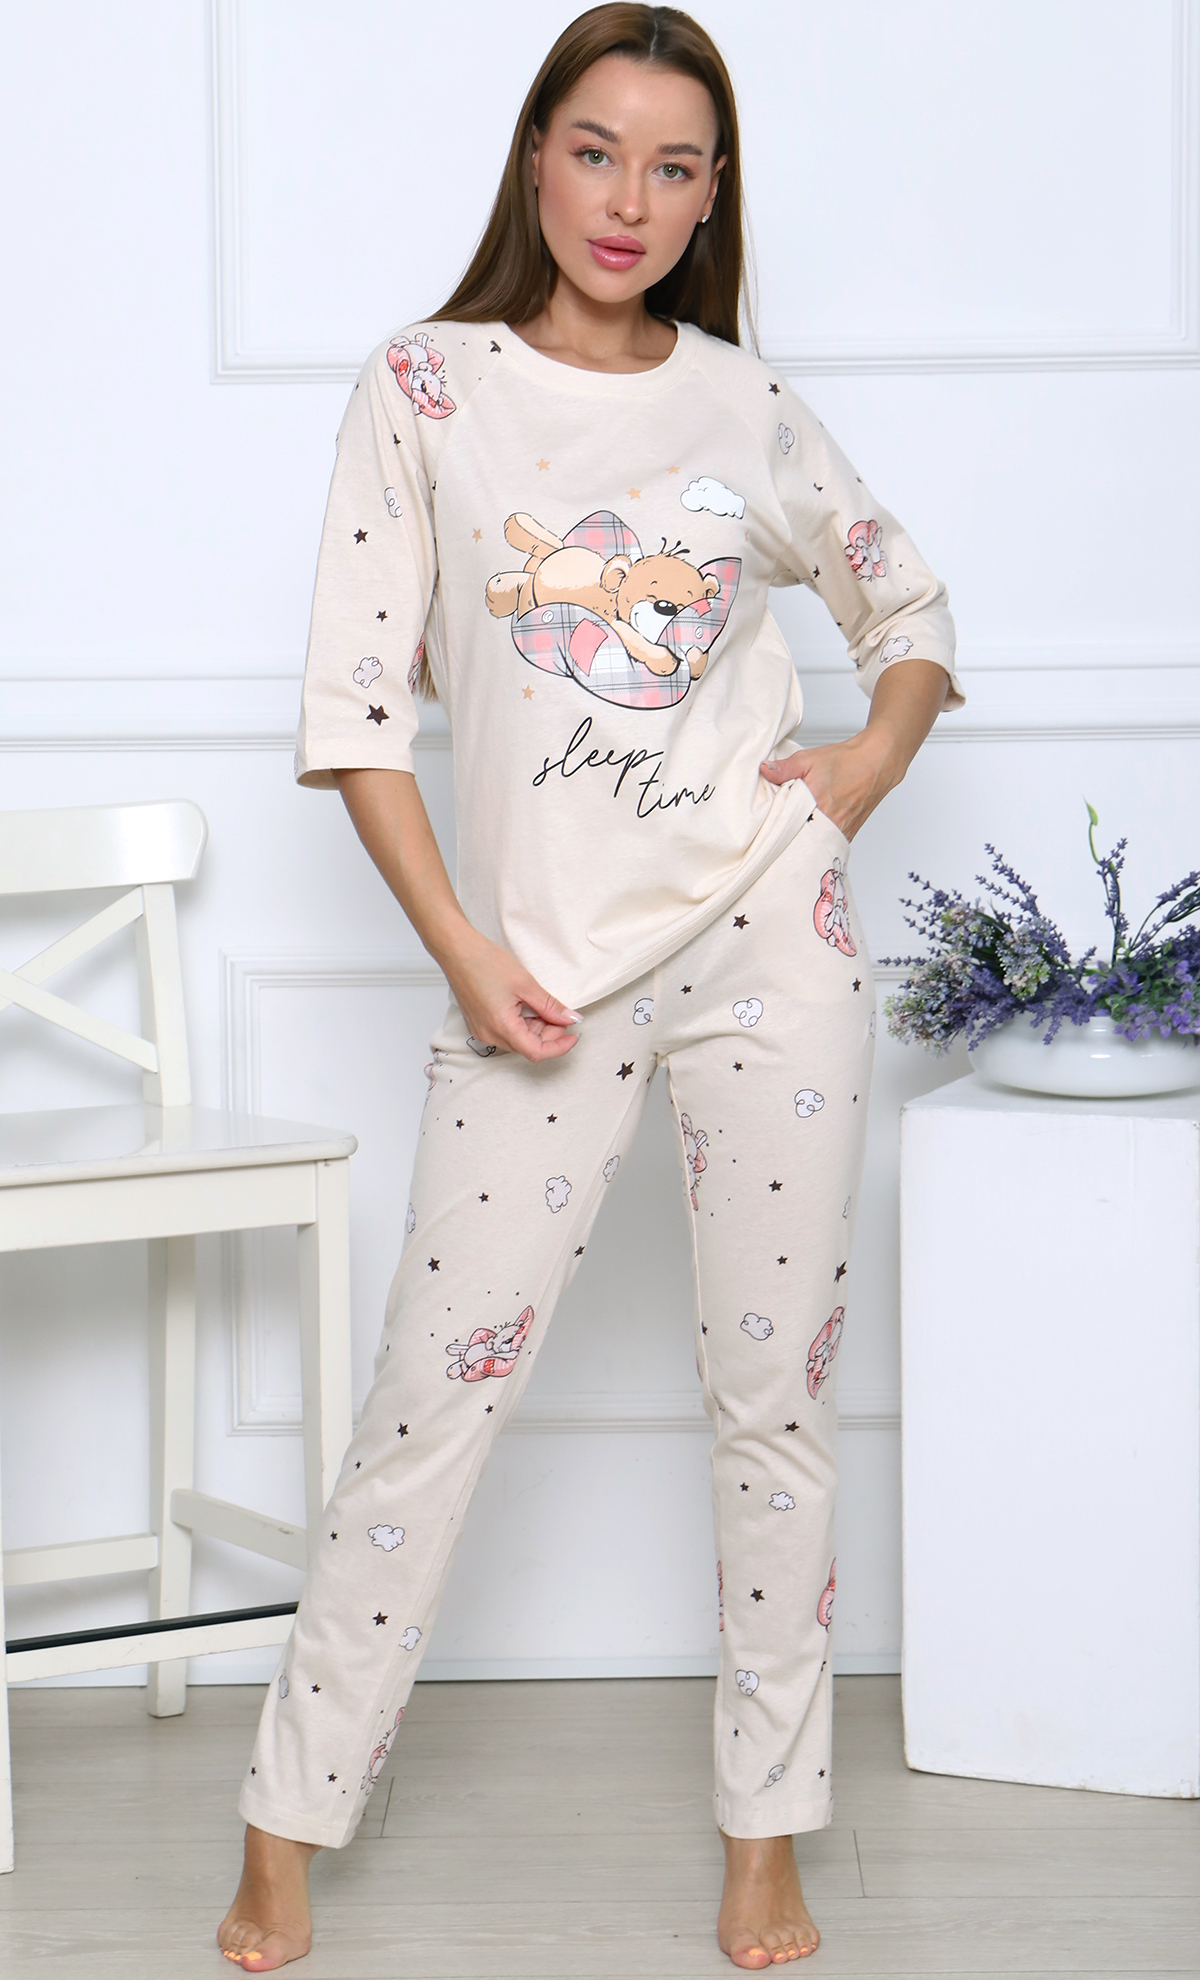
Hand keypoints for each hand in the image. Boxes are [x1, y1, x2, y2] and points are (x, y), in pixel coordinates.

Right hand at [441, 924, 580, 1063]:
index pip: (537, 1052)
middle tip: (562, 1014)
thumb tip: (570, 1018)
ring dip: (536, 1029)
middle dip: (550, 1035)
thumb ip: (550, 1006)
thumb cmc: (484, 962)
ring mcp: (482, 1031)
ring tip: (545, 1007)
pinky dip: (522, 1025)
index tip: (573, 1035)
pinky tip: (529, 1008)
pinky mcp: (479, 1024)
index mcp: (501, 1027)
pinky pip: (506, 1032)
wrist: (457, 950)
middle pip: (528, 1047)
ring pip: (518, 1040)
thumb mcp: (526, 984)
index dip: (559, 1047)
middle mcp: (489, 1035)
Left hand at [759, 657, 950, 839]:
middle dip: (788, 841)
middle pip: (802, 842)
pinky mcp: (849, 834)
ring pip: (816, 846)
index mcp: (818, 806)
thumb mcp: (808, 760)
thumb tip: (765, 770)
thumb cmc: (847, 761)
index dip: (776, 832)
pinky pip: (829, 844)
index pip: (789, 830)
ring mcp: (842, 831)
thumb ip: (784, 768)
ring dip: (804, 842)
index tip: (767, 832)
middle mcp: (832, 823)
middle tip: (776, 840)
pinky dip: (819, 842)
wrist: (877, 761)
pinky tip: (811, 836)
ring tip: (792, 840)